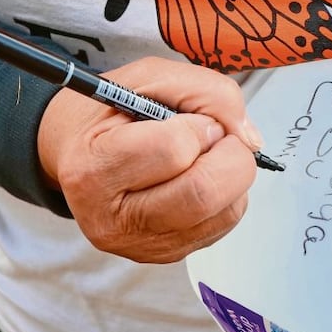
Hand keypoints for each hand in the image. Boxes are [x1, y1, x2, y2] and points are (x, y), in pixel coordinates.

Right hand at [37, 56, 262, 262]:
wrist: (80, 152)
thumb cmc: (112, 112)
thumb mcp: (149, 77)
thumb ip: (207, 92)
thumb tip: (250, 139)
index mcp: (93, 168)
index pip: (173, 151)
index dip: (200, 125)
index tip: (194, 118)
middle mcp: (111, 219)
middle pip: (202, 194)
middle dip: (230, 155)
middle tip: (218, 135)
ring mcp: (138, 245)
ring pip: (222, 212)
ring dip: (231, 174)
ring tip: (205, 155)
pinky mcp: (164, 255)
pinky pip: (223, 224)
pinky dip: (228, 194)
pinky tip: (201, 176)